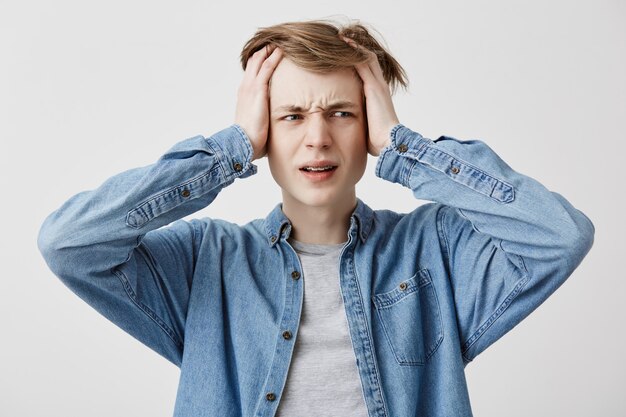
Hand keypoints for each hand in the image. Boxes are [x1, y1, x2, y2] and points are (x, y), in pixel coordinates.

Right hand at [234, 45, 283, 160]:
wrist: (242, 143)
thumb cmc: (250, 138)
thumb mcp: (255, 122)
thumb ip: (261, 115)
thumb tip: (270, 120)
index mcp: (244, 94)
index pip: (252, 71)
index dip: (261, 60)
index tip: (271, 53)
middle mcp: (245, 87)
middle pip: (255, 61)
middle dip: (266, 51)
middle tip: (277, 43)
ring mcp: (250, 87)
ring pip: (260, 61)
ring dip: (270, 50)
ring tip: (281, 42)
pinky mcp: (258, 90)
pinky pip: (266, 68)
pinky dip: (273, 58)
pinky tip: (281, 51)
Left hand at [341, 36, 399, 155]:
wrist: (389, 141)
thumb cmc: (377, 139)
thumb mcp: (367, 125)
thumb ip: (360, 119)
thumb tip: (349, 126)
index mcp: (378, 95)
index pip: (369, 72)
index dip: (358, 61)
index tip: (345, 55)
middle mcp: (380, 86)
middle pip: (369, 60)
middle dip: (356, 50)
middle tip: (343, 41)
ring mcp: (378, 85)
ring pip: (367, 58)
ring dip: (355, 47)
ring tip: (342, 38)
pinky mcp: (373, 87)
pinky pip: (364, 63)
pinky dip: (355, 53)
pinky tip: (345, 45)